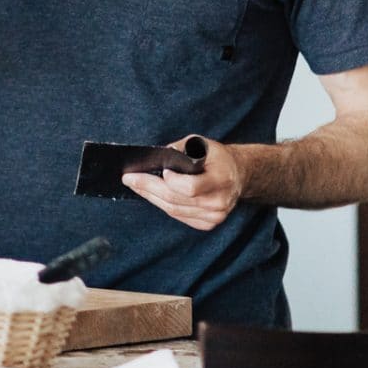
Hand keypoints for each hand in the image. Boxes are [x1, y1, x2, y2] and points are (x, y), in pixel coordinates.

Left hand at [122, 136, 244, 230]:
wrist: (238, 175)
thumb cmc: (217, 157)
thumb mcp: (202, 144)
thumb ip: (180, 149)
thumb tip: (156, 158)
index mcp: (221, 179)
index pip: (190, 187)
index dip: (171, 181)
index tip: (159, 170)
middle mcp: (219, 201)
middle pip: (175, 199)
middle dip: (148, 187)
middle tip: (129, 178)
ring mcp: (214, 216)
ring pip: (173, 209)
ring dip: (151, 197)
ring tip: (136, 186)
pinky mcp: (208, 223)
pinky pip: (178, 215)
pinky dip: (163, 205)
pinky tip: (151, 195)